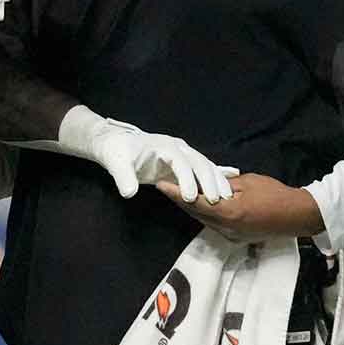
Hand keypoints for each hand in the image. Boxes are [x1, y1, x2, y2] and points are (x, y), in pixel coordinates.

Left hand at [91, 120, 234, 201]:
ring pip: (204, 165)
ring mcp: (182, 155)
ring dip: (216, 180)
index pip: (180, 161)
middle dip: (210, 180)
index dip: (187, 179)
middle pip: (199, 161)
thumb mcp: (115, 163)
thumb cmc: (115, 151)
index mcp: (164, 145)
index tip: (191, 197)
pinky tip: (229, 183)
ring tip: (226, 198)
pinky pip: (201, 170)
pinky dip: (215, 177)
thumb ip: (123, 177)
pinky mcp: (181, 164)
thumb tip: (129, 193)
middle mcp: (177, 148)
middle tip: (217, 200)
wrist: (114, 144)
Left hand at [156, 172, 324, 239]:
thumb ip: (224, 184)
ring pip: (203, 220)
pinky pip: (213, 225)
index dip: (176, 194)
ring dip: (191, 208)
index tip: (161, 185)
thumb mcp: (247, 182)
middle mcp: (226, 228)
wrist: (296, 216)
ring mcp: (230, 236)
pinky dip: (204, 214)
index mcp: (228, 213)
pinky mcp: (236, 238)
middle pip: (195, 214)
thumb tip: (207, 182)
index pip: (194, 202)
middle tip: (166, 186)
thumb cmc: (274, 194)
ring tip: (178, 193)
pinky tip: (199, 204)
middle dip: (180, 201)